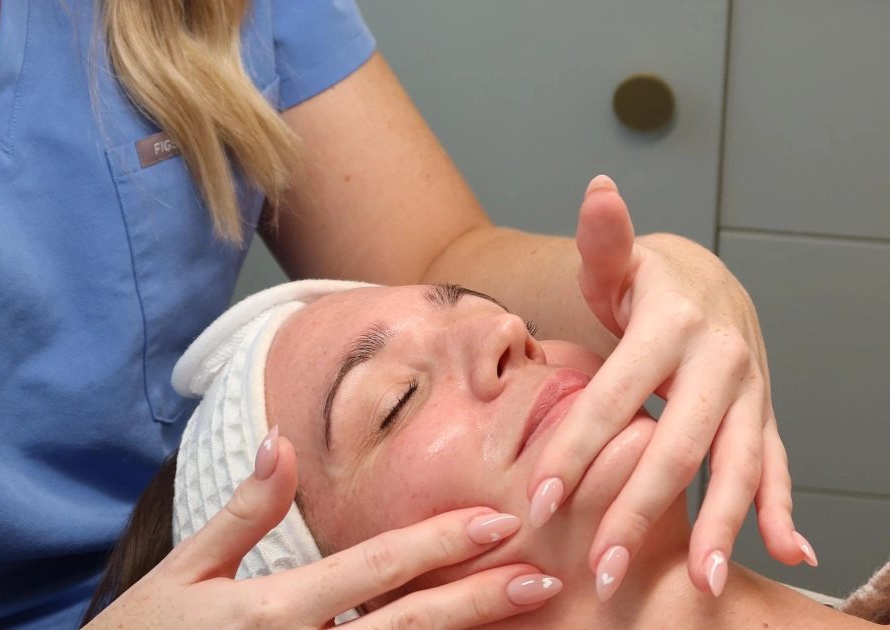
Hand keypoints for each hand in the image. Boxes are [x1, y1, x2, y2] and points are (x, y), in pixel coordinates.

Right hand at [89, 433, 559, 629]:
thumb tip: (285, 442)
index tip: (497, 521)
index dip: (440, 543)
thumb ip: (243, 511)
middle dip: (480, 601)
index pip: (375, 568)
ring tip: (525, 621)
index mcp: (274, 609)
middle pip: (409, 627)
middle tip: (545, 579)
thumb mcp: (185, 571)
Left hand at [527, 175, 810, 597]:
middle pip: (678, 445)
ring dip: (721, 527)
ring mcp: (749, 391)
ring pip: (739, 466)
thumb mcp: (619, 260)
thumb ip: (603, 237)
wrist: (710, 280)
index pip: (614, 396)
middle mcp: (719, 360)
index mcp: (672, 325)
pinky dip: (781, 509)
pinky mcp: (762, 413)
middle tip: (604, 567)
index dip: (576, 448)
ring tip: (702, 583)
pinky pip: (777, 464)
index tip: (541, 499)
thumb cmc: (647, 281)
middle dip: (640, 510)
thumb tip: (597, 189)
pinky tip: (787, 554)